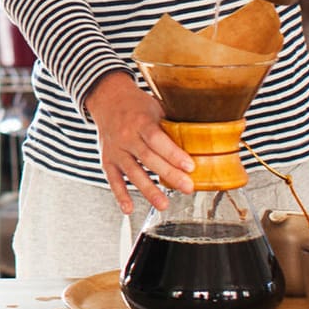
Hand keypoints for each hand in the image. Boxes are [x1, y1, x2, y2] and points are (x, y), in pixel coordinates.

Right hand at [85, 71, 194, 213]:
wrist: (107, 99)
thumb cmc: (137, 106)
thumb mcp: (156, 107)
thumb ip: (172, 124)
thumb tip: (202, 139)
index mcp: (140, 121)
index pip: (157, 139)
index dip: (173, 153)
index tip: (190, 166)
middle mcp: (126, 136)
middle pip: (148, 158)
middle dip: (169, 174)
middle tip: (187, 187)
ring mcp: (115, 150)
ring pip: (132, 172)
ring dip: (148, 190)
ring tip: (163, 204)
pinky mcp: (107, 160)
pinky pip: (113, 180)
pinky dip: (120, 195)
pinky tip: (129, 209)